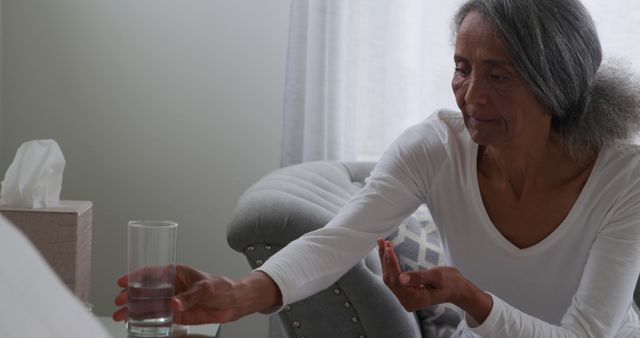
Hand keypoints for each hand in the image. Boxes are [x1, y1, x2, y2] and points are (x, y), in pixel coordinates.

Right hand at [113, 265, 280, 324]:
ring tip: (120, 315)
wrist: (233, 303)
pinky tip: (133, 322)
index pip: (153, 272)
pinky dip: (144, 319)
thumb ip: (190, 296)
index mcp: (177, 273)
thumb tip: (174, 304)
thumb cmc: (222, 287)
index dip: (136, 276)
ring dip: (134, 309)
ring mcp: (172, 300)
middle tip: (120, 301)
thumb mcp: (206, 288)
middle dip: (131, 295)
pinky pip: (157, 317)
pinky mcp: (176, 314)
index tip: (123, 280)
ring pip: (149, 305)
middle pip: (146, 290)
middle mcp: (172, 286)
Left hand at [377, 239, 491, 321]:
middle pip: (390, 279)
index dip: (391, 263)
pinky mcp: (405, 292)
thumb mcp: (437, 277)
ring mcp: (405, 298)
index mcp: (416, 299)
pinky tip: (387, 254)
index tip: (388, 248)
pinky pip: (393, 278)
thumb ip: (419, 277)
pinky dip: (389, 265)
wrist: (456, 289)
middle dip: (385, 260)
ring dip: (385, 261)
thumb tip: (401, 278)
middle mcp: (408, 301)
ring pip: (390, 278)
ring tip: (382, 244)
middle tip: (382, 242)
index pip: (398, 280)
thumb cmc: (450, 282)